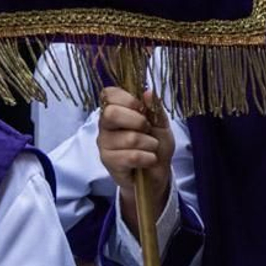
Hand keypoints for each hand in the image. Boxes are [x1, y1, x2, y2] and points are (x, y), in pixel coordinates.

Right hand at [96, 86, 173, 231]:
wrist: (156, 173)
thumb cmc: (156, 145)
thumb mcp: (161, 124)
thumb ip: (155, 108)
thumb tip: (148, 92)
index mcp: (117, 110)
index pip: (109, 94)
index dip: (127, 98)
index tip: (141, 108)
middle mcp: (105, 125)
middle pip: (111, 113)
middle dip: (138, 121)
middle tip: (147, 129)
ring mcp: (104, 144)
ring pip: (129, 138)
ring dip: (149, 144)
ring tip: (151, 148)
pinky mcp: (108, 162)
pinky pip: (131, 156)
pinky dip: (147, 158)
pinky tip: (148, 160)